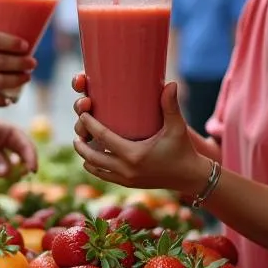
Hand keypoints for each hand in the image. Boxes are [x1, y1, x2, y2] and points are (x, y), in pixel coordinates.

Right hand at [0, 33, 34, 109]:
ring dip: (17, 80)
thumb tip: (6, 46)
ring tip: (26, 78)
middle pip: (2, 61)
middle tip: (32, 63)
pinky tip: (9, 98)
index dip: (13, 42)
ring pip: (0, 80)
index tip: (25, 45)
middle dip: (21, 63)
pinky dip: (3, 99)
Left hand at [0, 107, 38, 177]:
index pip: (28, 148)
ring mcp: (7, 155)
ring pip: (11, 169)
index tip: (32, 172)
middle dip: (21, 170)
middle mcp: (14, 145)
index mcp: (15, 134)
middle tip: (16, 179)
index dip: (32, 160)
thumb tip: (5, 174)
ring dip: (3, 170)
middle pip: (24, 160)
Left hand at [70, 75, 207, 192]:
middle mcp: (126, 169)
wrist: (189, 177)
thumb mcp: (177, 127)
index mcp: (134, 154)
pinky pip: (103, 176)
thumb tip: (171, 83)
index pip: (103, 138)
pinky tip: (92, 158)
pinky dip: (95, 167)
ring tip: (81, 143)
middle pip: (92, 156)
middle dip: (81, 144)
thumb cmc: (183, 149)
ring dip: (86, 156)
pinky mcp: (127, 184)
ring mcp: (125, 179)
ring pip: (95, 169)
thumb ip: (171, 106)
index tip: (83, 114)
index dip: (90, 125)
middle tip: (78, 131)